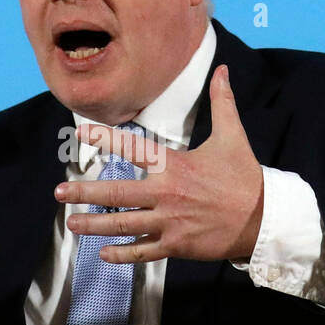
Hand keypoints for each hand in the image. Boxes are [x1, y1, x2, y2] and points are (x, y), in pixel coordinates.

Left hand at [57, 65, 263, 264]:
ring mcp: (170, 223)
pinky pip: (143, 252)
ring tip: (72, 224)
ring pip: (124, 225)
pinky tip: (102, 255)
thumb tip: (223, 70)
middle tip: (60, 192)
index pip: (134, 148)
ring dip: (95, 226)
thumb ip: (222, 102)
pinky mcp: (176, 245)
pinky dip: (122, 254)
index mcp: (176, 167)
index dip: (105, 138)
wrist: (264, 219)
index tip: (80, 133)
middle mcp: (167, 195)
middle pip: (118, 194)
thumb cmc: (245, 177)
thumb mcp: (233, 136)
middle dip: (85, 193)